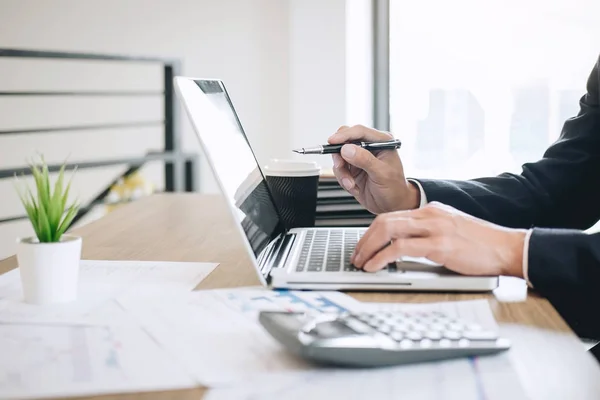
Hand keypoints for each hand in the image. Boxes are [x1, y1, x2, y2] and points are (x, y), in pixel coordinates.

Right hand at [329, 125, 419, 213]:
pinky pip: (339, 170)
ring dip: (342, 172)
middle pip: (345, 140)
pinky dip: (343, 180)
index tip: (332, 141)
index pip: (359, 132)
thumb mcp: (382, 174)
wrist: (391, 206)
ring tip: (351, 184)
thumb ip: (365, 160)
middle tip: (340, 165)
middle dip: (339, 154)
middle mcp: (370, 147)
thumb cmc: (394, 189)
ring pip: (339, 156)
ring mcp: (360, 158)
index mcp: (382, 142)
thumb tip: (347, 149)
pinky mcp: (352, 169)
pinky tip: (354, 187)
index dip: (344, 135)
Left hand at [351, 202, 526, 276]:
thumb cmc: (483, 244)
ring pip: (387, 230)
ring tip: (360, 263)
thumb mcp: (451, 232)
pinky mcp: (440, 245)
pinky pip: (400, 248)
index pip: (392, 216)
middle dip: (364, 240)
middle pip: (384, 221)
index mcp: (431, 210)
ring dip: (368, 248)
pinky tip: (374, 267)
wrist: (509, 248)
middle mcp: (430, 215)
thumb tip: (403, 247)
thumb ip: (428, 234)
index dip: (371, 232)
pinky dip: (382, 257)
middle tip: (356, 256)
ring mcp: (434, 228)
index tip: (363, 246)